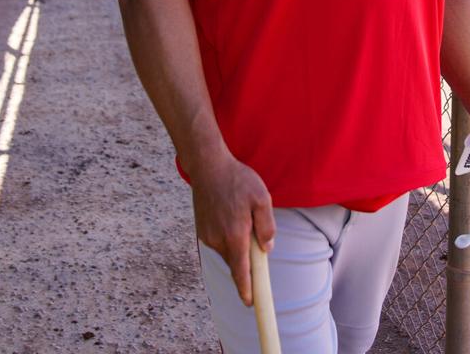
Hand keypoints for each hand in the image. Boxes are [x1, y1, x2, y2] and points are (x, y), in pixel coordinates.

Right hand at [189, 153, 274, 306]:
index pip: (241, 272)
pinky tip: (230, 215)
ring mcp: (207, 236)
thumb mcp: (262, 198)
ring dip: (237, 245)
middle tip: (253, 235)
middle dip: (246, 260)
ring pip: (227, 252)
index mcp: (235, 235)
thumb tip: (267, 248)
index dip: (246, 290)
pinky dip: (227, 238)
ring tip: (240, 216)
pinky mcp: (201, 230)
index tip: (250, 303)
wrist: (208, 166)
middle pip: (235, 263)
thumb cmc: (238, 180)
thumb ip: (267, 226)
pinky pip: (218, 243)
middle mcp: (218, 240)